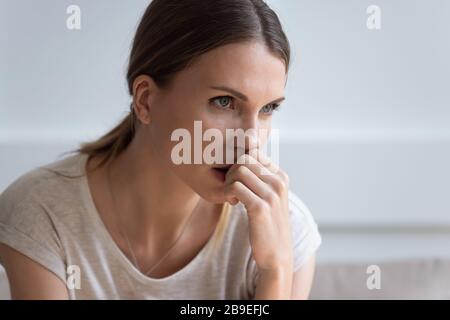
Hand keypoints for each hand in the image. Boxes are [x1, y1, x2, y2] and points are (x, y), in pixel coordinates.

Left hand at [223, 150, 293, 272]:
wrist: (277, 253)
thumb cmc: (268, 223)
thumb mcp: (269, 196)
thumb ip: (260, 177)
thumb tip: (242, 157)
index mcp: (281, 176)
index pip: (254, 152)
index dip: (238, 162)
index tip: (235, 179)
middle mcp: (278, 182)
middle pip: (244, 158)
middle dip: (231, 170)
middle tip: (230, 187)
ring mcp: (271, 195)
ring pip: (238, 170)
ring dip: (228, 182)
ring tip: (231, 195)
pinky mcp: (260, 208)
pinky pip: (235, 187)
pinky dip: (227, 193)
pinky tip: (232, 203)